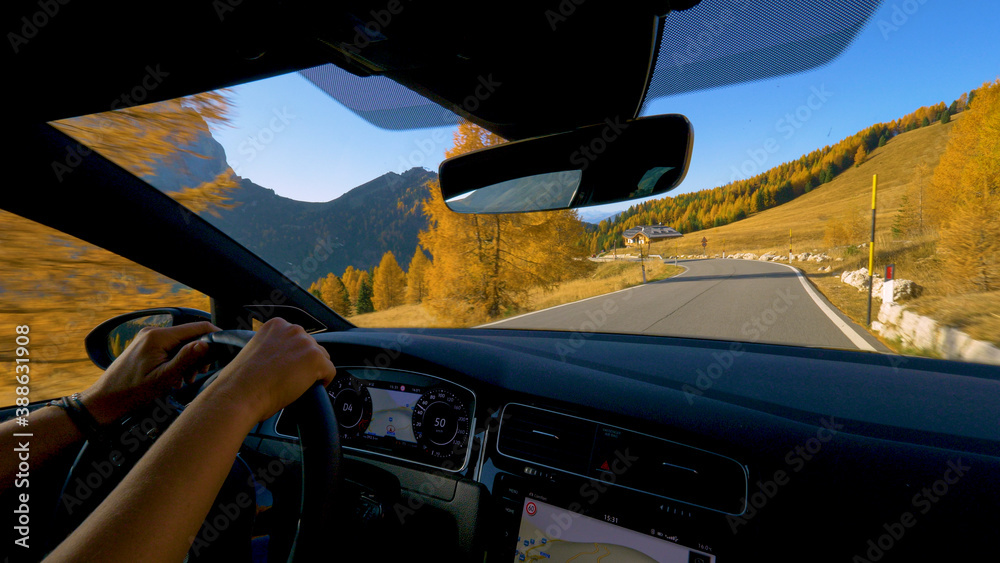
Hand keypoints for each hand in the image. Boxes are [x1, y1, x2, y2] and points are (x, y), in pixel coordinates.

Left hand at [81, 321, 220, 424]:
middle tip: (197, 375)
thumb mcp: (164, 378)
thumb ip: (186, 359)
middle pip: (190, 336)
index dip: (214, 336)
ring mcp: (148, 338)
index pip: (197, 327)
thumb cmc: (132, 392)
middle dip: (198, 355)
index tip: (224, 350)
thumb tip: (206, 343)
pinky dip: (177, 361)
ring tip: (183, 380)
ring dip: (188, 360)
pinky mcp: (146, 346)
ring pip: (181, 343)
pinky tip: (174, 377)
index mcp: (159, 336)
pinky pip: (170, 348)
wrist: (105, 399)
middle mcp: (153, 332)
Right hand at [209, 318, 336, 422]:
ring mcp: (305, 343)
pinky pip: (330, 371)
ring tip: (298, 384)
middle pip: (312, 346)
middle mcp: (293, 329)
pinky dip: (324, 381)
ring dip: (314, 371)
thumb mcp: (257, 351)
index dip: (295, 355)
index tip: (289, 366)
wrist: (240, 393)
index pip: (298, 338)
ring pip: (322, 358)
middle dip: (305, 362)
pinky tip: (311, 388)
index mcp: (276, 325)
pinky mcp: (315, 358)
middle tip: (293, 378)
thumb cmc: (242, 379)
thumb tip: (285, 359)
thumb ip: (274, 347)